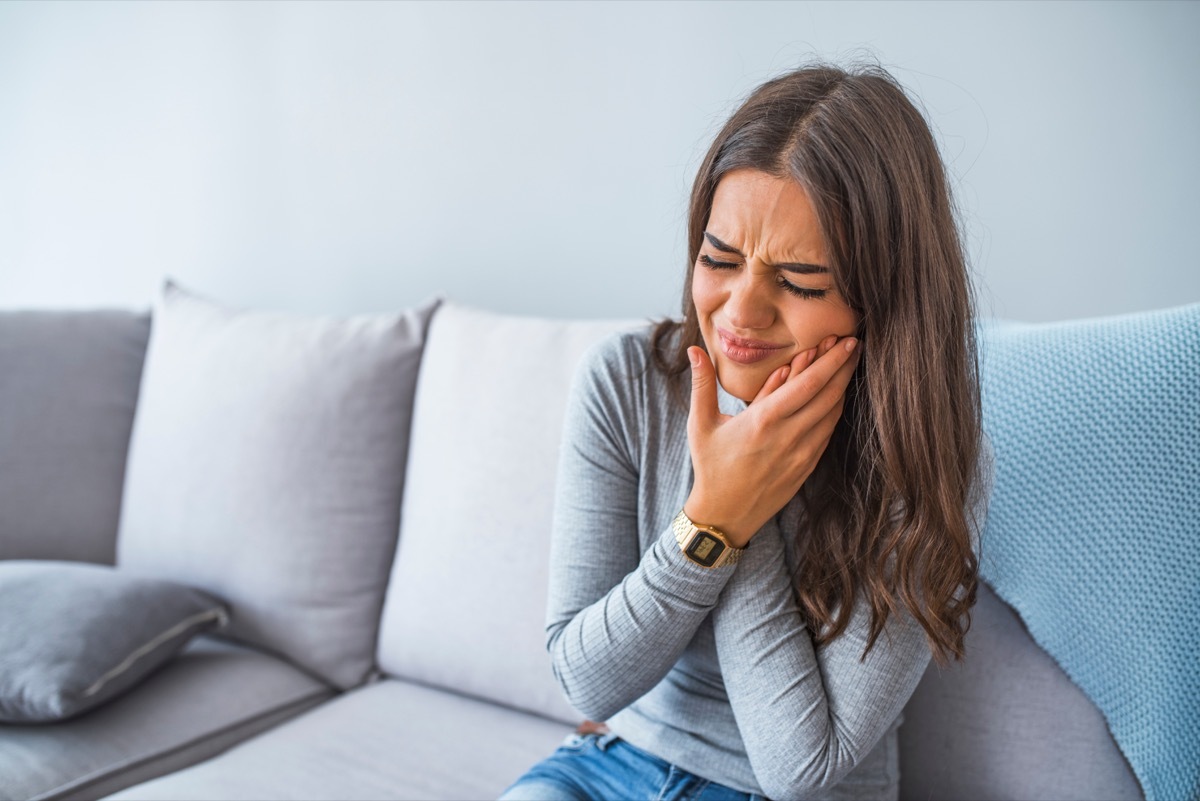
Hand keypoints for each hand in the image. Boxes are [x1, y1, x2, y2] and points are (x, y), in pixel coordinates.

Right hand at [683, 335, 859, 546]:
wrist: (725, 514)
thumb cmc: (711, 466)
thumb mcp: (700, 424)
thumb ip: (702, 384)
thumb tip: (694, 350)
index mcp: (763, 422)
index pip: (808, 384)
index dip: (831, 360)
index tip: (845, 340)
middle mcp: (788, 437)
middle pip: (829, 395)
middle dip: (844, 366)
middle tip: (855, 344)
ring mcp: (802, 454)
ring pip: (832, 413)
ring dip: (843, 387)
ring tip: (849, 364)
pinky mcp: (807, 466)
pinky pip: (828, 432)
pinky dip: (834, 410)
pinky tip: (836, 396)